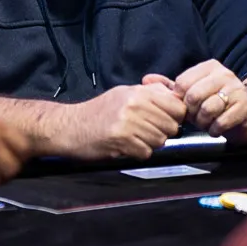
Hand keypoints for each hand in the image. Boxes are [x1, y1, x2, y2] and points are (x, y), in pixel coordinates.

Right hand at [48, 84, 186, 160]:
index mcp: (139, 92)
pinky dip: (138, 153)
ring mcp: (128, 121)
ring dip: (149, 144)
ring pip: (160, 141)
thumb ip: (150, 94)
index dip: (175, 117)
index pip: (177, 107)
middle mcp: (135, 104)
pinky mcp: (121, 139)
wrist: (68, 126)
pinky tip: (125, 147)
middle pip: (171, 126)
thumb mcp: (124, 93)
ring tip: (133, 139)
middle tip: (145, 133)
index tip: (165, 121)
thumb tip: (175, 98)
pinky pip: (145, 152)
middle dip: (162, 133)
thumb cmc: (98, 112)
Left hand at [166, 59, 246, 140]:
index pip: (183, 83)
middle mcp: (224, 75)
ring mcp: (236, 90)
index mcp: (210, 67)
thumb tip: (146, 80)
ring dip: (203, 122)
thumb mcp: (193, 92)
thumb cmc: (216, 103)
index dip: (180, 100)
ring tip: (207, 123)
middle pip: (194, 96)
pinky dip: (215, 130)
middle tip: (197, 117)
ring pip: (207, 109)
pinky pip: (221, 122)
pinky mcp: (244, 106)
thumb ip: (170, 87)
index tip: (187, 106)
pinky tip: (217, 128)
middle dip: (192, 112)